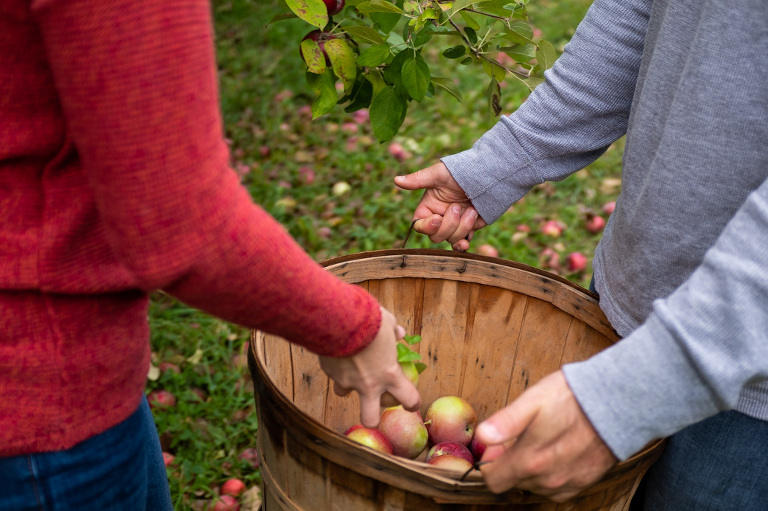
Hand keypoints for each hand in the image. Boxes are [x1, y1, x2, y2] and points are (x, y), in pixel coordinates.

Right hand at [318, 307, 420, 427]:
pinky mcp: (330, 373)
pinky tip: (335, 352)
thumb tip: (399, 333)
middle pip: (370, 418)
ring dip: (347, 385)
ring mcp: (347, 381)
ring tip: (348, 370)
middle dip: (372, 418)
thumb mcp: (387, 322)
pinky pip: (333, 373)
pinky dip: (335, 366)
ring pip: (344, 394)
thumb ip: (394, 331)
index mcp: (390, 374)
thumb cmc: (369, 321)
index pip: (408, 398)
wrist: (339, 319)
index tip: (410, 401)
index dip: (412, 403)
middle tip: (373, 406)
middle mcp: (369, 384)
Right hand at [395, 161, 486, 250]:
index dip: (427, 226)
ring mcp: (454, 225)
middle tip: (458, 207)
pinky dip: (463, 244)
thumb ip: (418, 180)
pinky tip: (467, 239)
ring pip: (451, 240)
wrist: (489, 176)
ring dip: (463, 226)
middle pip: (436, 236)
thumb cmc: (461, 171)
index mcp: (429, 206)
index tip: (438, 218)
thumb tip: (396, 180)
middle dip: (449, 224)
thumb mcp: (439, 174)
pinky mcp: (468, 229)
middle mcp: (440, 218)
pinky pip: (462, 244)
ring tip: (472, 209)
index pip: (419, 225)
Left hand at [475, 371, 617, 501]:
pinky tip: (555, 452)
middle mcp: (547, 479)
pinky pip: (556, 488)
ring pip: (534, 485)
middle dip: (510, 463)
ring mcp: (567, 484)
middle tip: (517, 438)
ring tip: (539, 441)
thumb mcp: (533, 401)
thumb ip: (506, 422)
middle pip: (514, 482)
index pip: (494, 481)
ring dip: (530, 468)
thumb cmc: (571, 398)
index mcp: (530, 461)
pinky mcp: (583, 482)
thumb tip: (483, 435)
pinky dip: (550, 473)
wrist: (615, 403)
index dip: (491, 463)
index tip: (496, 447)